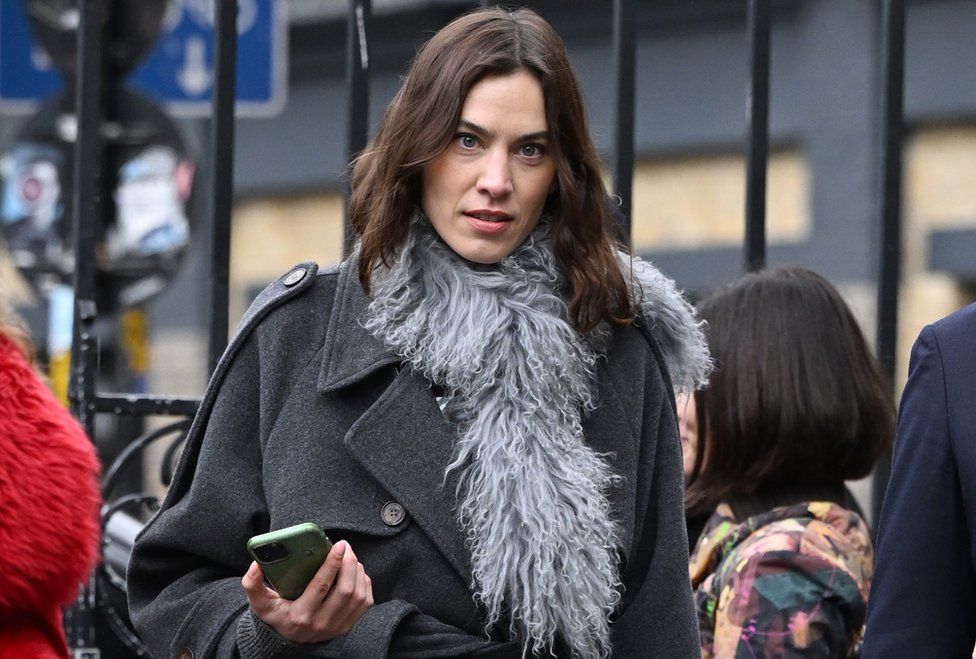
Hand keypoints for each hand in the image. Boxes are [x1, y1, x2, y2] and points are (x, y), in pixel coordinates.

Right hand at [242, 540, 373, 642]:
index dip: (332, 564)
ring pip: (358, 595)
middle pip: (345, 590)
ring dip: (358, 571)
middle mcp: (321, 623)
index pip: (321, 586)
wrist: (289, 641)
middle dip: (350, 564)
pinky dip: (364, 582)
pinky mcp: (348, 625)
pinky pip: (365, 602)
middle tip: (345, 547)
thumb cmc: (277, 615)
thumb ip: (253, 585)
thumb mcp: (261, 603)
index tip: (339, 545)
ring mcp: (337, 626)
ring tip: (350, 557)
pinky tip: (356, 572)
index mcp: (300, 615)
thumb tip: (256, 565)